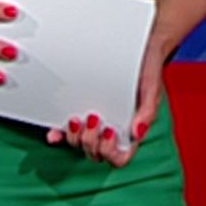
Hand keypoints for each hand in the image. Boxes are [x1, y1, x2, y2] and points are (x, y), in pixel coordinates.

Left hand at [48, 43, 165, 167]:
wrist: (138, 48)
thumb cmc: (147, 70)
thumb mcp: (152, 89)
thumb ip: (148, 112)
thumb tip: (138, 132)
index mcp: (129, 132)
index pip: (120, 157)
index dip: (110, 153)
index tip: (108, 132)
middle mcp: (111, 131)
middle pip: (96, 154)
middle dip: (90, 141)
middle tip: (93, 118)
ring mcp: (94, 124)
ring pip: (80, 146)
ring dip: (75, 138)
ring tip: (77, 119)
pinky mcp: (81, 111)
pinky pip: (66, 132)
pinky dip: (59, 135)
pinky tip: (54, 132)